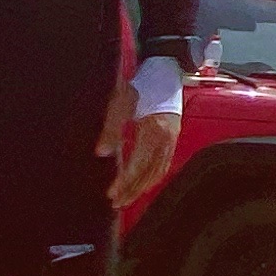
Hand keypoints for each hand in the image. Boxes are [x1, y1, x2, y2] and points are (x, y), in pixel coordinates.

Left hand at [101, 80, 175, 210]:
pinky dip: (153, 178)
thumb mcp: (121, 104)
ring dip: (143, 188)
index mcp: (154, 131)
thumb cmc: (140, 86)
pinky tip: (143, 183)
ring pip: (159, 171)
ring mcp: (172, 140)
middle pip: (150, 174)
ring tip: (127, 198)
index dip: (124, 182)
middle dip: (133, 191)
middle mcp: (167, 139)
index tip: (111, 194)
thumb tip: (101, 154)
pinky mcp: (173, 138)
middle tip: (117, 203)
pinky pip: (164, 164)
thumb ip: (111, 129)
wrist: (164, 72)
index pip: (138, 165)